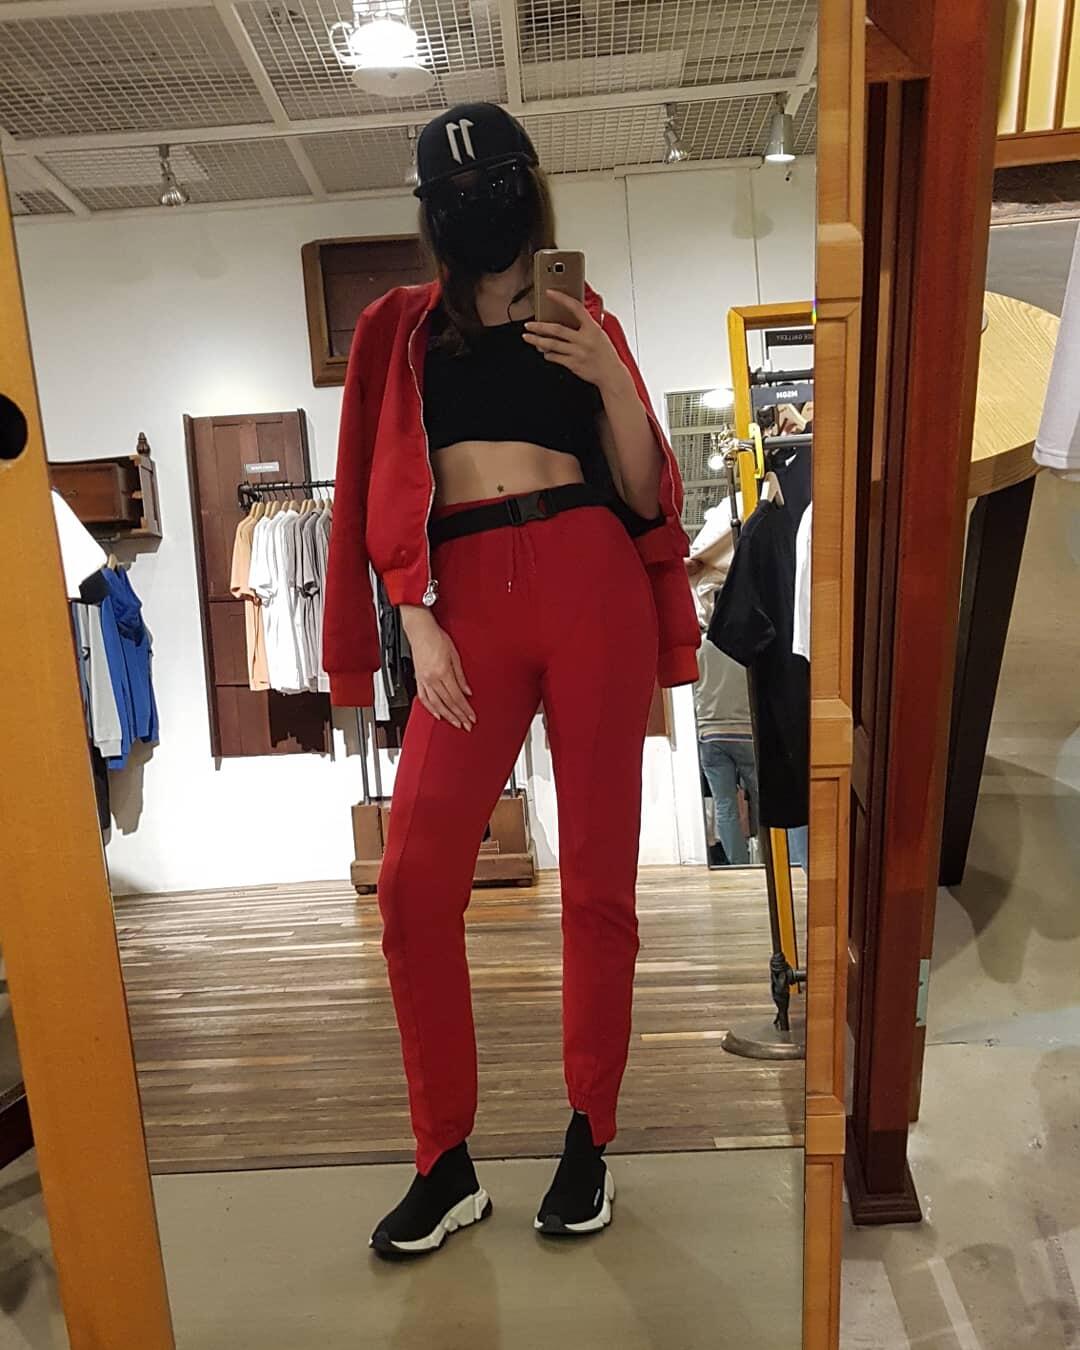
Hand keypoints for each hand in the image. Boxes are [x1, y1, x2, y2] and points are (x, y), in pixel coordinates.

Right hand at [401, 608, 475, 730]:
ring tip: (455, 723)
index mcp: (442, 672)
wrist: (420, 630)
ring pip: (436, 704)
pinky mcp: (418, 679)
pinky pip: (423, 698)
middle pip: (448, 703)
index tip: (471, 717)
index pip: (457, 696)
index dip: (465, 709)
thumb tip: (467, 691)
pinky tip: (437, 714)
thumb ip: (460, 676)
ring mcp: (423, 680)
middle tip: (466, 725)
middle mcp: (432, 679)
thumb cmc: (437, 638)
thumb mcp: (454, 654)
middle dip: (458, 716)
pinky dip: (430, 709)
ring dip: (447, 716)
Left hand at [522, 291, 627, 393]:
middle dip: (539, 327)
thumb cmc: (607, 355)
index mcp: (593, 328)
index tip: (549, 293)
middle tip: (528, 324)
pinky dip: (548, 354)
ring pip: (552, 344)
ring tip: (528, 337)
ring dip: (537, 340)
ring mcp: (578, 353)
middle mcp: (584, 340)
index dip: (562, 299)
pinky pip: (556, 358)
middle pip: (557, 330)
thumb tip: (578, 314)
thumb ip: (589, 325)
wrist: (612, 375)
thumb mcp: (601, 335)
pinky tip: (544, 352)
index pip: (576, 308)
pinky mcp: (573, 365)